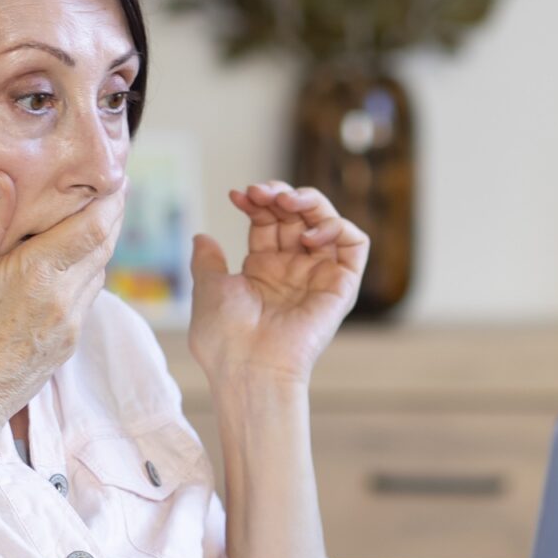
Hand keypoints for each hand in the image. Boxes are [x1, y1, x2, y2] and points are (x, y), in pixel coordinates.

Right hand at [0, 169, 125, 423]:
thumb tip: (3, 175)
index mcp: (39, 274)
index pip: (95, 228)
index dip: (112, 201)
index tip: (118, 178)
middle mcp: (65, 299)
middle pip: (105, 248)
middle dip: (112, 217)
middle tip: (113, 190)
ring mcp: (71, 325)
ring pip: (99, 274)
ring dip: (101, 246)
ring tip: (93, 221)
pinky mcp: (68, 344)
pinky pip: (87, 299)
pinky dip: (88, 274)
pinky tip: (72, 266)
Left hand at [186, 180, 368, 387]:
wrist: (248, 365)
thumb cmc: (224, 336)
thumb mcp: (208, 287)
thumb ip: (207, 260)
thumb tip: (202, 236)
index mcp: (263, 271)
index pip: (269, 222)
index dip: (256, 202)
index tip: (238, 195)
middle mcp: (292, 271)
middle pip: (296, 216)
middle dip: (279, 195)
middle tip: (260, 192)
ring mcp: (318, 276)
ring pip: (327, 222)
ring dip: (309, 201)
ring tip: (285, 202)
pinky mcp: (342, 285)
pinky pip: (355, 243)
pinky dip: (337, 226)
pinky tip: (308, 235)